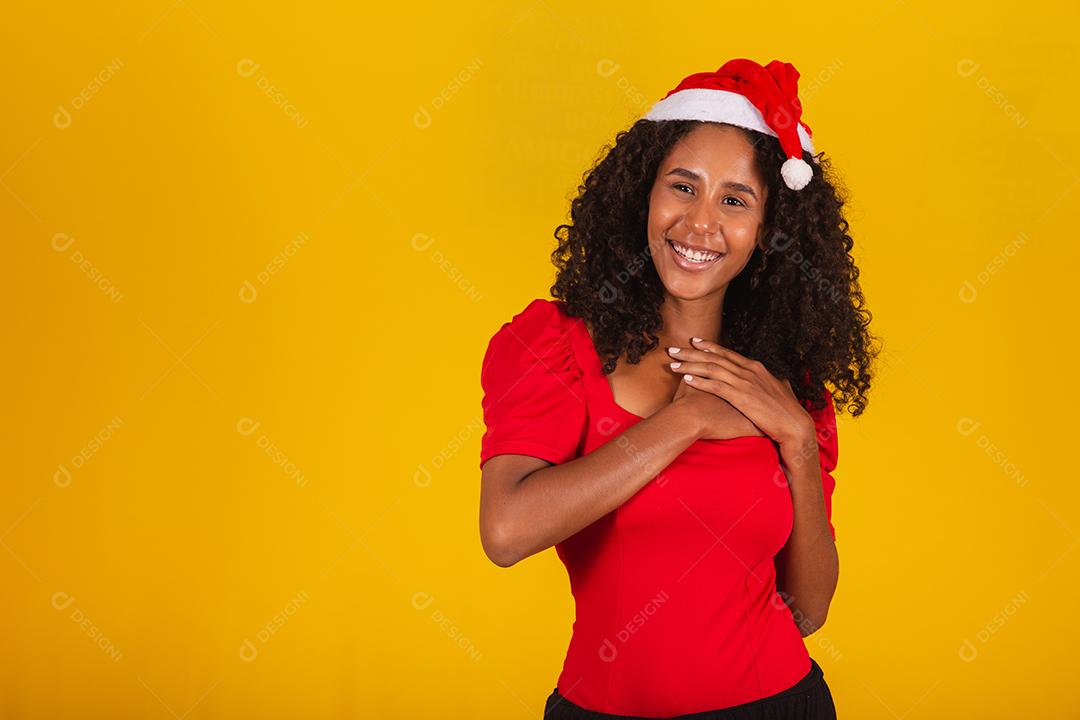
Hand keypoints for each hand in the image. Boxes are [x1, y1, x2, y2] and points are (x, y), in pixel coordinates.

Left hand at [667, 338, 814, 446]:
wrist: (795, 425)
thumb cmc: (788, 411)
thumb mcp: (781, 391)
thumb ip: (775, 383)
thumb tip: (779, 380)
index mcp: (756, 368)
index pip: (728, 353)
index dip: (709, 347)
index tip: (694, 342)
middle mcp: (748, 370)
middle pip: (714, 357)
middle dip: (691, 353)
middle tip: (673, 349)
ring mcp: (744, 382)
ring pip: (711, 369)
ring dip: (690, 365)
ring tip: (672, 364)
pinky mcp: (740, 396)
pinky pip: (715, 386)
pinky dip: (700, 381)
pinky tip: (687, 379)